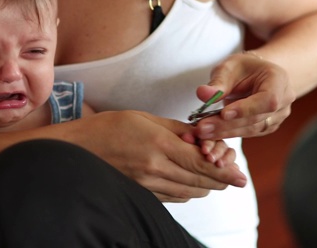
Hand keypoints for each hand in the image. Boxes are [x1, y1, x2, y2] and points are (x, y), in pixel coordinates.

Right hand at [76, 111, 246, 202]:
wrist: (75, 150)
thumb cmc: (107, 128)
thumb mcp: (143, 118)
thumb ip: (176, 128)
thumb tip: (201, 135)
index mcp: (158, 145)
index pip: (202, 163)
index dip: (225, 171)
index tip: (241, 176)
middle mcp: (155, 169)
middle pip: (200, 182)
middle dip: (219, 178)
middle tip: (228, 170)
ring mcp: (148, 185)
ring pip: (190, 192)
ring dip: (204, 184)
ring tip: (208, 172)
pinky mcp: (141, 194)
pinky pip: (174, 198)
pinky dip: (187, 190)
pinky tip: (186, 179)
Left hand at [192, 52, 295, 139]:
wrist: (255, 75)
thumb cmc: (244, 68)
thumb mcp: (229, 67)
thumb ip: (218, 82)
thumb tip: (202, 94)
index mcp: (278, 79)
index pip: (268, 99)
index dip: (246, 109)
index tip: (224, 113)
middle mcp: (283, 100)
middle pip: (256, 118)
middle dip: (227, 124)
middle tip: (202, 127)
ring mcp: (277, 116)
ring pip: (251, 129)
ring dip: (225, 132)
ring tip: (202, 132)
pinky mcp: (267, 126)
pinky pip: (248, 133)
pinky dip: (228, 134)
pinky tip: (211, 134)